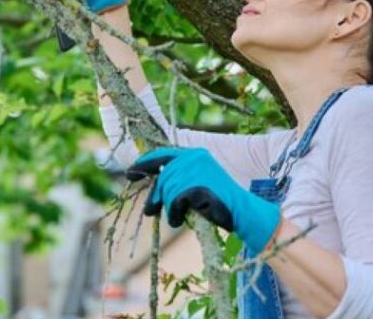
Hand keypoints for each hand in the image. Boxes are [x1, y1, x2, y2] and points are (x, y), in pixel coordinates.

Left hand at [127, 147, 281, 251]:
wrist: (241, 211)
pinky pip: (174, 202)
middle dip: (155, 196)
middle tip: (149, 211)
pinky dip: (174, 214)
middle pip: (162, 177)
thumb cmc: (219, 200)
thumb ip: (179, 177)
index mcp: (195, 153)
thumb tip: (154, 183)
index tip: (130, 173)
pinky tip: (180, 220)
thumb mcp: (197, 182)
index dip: (144, 164)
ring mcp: (195, 172)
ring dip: (168, 208)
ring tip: (176, 218)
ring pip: (167, 191)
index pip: (163, 155)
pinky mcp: (195, 187)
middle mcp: (194, 158)